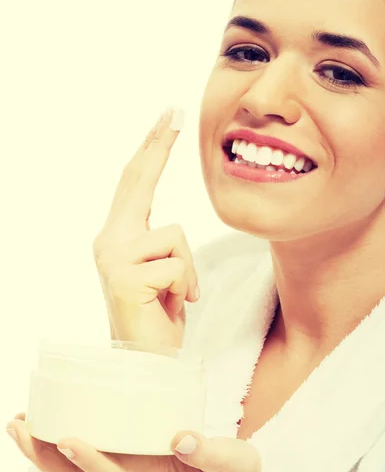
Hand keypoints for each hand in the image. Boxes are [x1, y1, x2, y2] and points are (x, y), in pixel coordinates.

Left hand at [6, 413, 262, 471]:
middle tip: (18, 425)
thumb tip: (182, 436)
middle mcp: (133, 471)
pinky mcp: (133, 455)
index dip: (85, 457)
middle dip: (45, 454)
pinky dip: (67, 439)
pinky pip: (92, 451)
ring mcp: (130, 465)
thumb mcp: (228, 462)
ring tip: (24, 422)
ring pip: (77, 468)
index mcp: (153, 471)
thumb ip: (207, 450)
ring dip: (46, 448)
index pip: (110, 470)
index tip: (65, 437)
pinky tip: (59, 421)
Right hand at [92, 105, 198, 348]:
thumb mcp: (163, 270)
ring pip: (175, 235)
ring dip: (187, 271)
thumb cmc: (158, 316)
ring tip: (174, 296)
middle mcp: (108, 240)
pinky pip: (178, 266)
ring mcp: (112, 257)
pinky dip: (186, 288)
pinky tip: (169, 306)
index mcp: (118, 237)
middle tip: (174, 109)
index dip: (151, 149)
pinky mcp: (123, 277)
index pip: (136, 184)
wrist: (147, 362)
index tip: (165, 118)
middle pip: (138, 181)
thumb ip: (160, 242)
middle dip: (159, 143)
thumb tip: (170, 226)